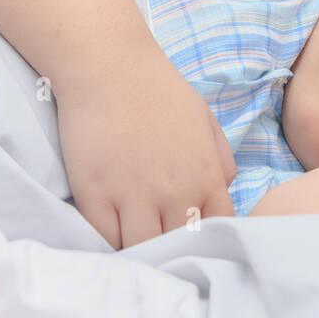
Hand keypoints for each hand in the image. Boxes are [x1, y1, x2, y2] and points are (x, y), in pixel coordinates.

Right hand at [53, 57, 237, 249]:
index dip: (204, 238)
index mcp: (206, 177)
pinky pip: (104, 239)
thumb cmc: (157, 89)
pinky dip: (107, 241)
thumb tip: (223, 190)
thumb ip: (221, 159)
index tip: (189, 236)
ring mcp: (134, 196)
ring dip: (139, 251)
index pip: (217, 230)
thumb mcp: (205, 119)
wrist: (109, 66)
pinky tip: (108, 231)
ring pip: (143, 250)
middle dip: (172, 251)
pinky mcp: (96, 195)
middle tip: (159, 247)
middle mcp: (175, 193)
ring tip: (132, 245)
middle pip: (179, 247)